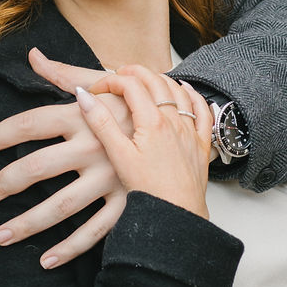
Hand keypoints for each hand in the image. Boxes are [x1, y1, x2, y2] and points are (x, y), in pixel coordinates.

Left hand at [0, 48, 132, 268]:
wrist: (187, 124)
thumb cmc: (137, 103)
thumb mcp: (104, 82)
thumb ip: (64, 73)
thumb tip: (33, 56)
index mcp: (81, 115)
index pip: (27, 125)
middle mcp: (92, 146)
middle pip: (36, 168)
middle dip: (2, 185)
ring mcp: (110, 177)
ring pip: (61, 205)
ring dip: (28, 223)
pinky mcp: (128, 200)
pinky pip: (96, 230)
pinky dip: (71, 248)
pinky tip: (46, 260)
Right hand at [75, 65, 211, 217]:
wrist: (177, 213)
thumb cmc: (149, 190)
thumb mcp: (118, 155)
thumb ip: (101, 123)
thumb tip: (84, 96)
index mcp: (152, 122)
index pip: (130, 85)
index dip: (110, 81)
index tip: (97, 90)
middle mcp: (174, 121)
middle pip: (155, 80)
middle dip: (134, 72)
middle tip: (118, 76)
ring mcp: (190, 130)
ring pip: (179, 91)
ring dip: (160, 80)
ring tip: (146, 80)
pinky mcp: (201, 142)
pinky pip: (202, 110)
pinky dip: (192, 95)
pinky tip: (186, 91)